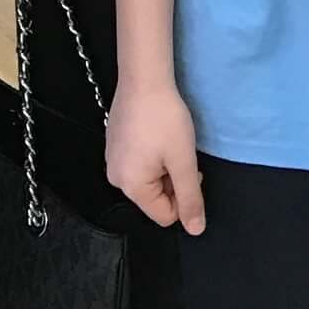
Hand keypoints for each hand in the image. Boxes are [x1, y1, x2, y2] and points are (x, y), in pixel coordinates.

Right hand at [106, 84, 205, 232]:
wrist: (144, 77)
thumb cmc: (165, 119)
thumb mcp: (184, 161)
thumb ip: (191, 198)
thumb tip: (196, 231)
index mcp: (131, 187)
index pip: (165, 215)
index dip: (184, 197)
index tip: (190, 168)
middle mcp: (116, 178)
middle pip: (155, 198)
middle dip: (172, 181)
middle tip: (180, 153)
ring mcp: (112, 159)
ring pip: (148, 180)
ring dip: (163, 167)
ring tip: (167, 140)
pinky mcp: (114, 143)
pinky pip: (138, 163)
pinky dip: (151, 154)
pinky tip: (155, 133)